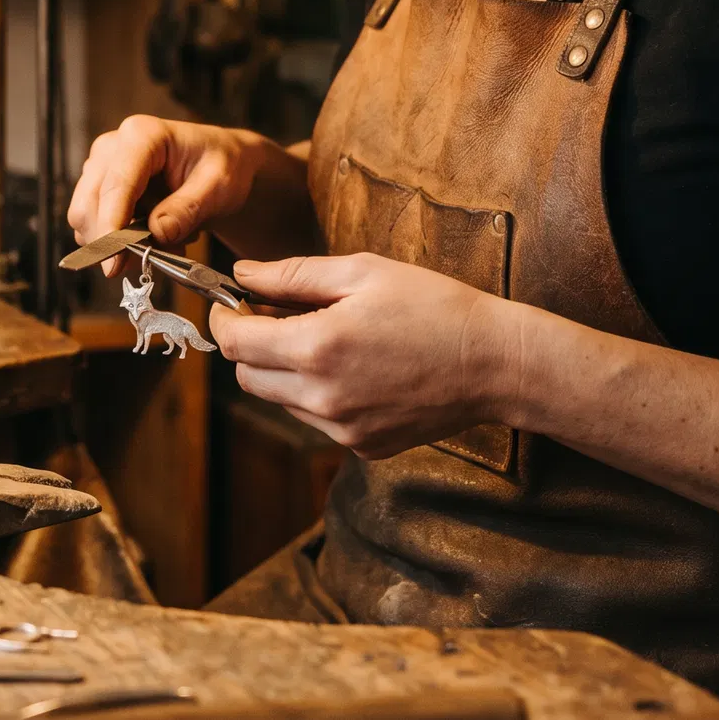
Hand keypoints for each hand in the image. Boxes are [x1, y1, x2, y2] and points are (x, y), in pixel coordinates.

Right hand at [66, 116, 271, 277]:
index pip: (116, 184)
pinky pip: (93, 226)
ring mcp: (102, 167)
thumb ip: (188, 209)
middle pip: (89, 203)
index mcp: (142, 135)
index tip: (113, 264)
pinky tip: (151, 237)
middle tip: (153, 260)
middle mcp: (113, 146)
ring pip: (85, 218)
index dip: (111, 227)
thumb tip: (157, 233)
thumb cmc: (223, 166)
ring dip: (119, 244)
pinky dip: (118, 243)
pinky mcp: (99, 188)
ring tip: (166, 242)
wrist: (223, 165)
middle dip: (112, 242)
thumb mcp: (219, 186)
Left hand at [208, 252, 520, 457]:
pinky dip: (318, 394)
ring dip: (283, 370)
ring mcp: (343, 430)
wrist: (494, 363)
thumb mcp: (361, 272)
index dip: (223, 320)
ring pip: (280, 401)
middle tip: (273, 315)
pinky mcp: (363, 447)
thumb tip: (241, 275)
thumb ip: (291, 276)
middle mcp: (323, 398)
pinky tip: (355, 367)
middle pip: (248, 378)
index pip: (235, 344)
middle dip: (249, 346)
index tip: (229, 303)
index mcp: (317, 348)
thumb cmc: (433, 305)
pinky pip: (317, 420)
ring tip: (325, 337)